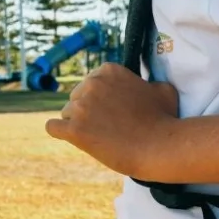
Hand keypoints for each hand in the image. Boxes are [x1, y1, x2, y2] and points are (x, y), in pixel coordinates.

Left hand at [45, 65, 179, 176]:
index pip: (91, 83)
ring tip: (100, 137)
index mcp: (109, 71)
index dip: (100, 99)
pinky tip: (73, 138)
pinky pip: (53, 127)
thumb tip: (146, 86)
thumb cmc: (165, 119)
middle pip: (76, 97)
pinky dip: (61, 133)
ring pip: (66, 113)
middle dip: (88, 111)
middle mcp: (92, 83)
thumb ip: (148, 84)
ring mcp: (81, 107)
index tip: (113, 111)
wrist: (159, 147)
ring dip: (79, 124)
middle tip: (108, 127)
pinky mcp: (74, 129)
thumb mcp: (163, 90)